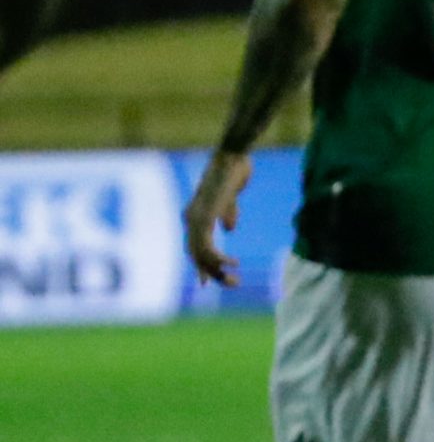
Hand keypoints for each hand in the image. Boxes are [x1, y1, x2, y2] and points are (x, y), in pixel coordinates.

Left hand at [184, 150, 252, 287]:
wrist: (232, 156)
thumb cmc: (234, 170)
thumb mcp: (231, 196)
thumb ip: (228, 212)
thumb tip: (229, 229)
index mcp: (196, 214)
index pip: (194, 247)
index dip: (202, 266)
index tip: (207, 283)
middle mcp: (191, 219)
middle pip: (196, 255)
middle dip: (212, 273)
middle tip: (232, 284)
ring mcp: (196, 218)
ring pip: (201, 255)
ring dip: (217, 271)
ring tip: (235, 280)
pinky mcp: (205, 217)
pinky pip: (208, 246)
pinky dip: (220, 259)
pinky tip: (234, 263)